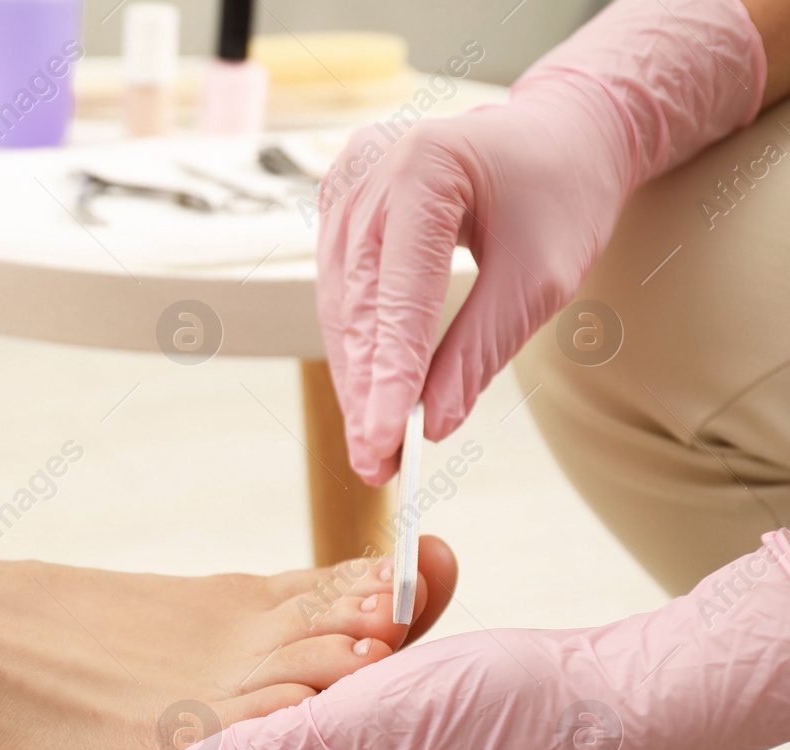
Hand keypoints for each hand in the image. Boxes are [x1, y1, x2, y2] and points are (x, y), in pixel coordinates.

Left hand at [157, 532, 789, 749]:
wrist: (612, 707)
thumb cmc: (495, 715)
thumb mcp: (366, 726)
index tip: (133, 740)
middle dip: (226, 729)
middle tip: (194, 663)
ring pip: (304, 735)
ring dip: (291, 682)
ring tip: (291, 625)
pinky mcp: (419, 746)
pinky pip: (357, 707)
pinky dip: (350, 665)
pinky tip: (369, 614)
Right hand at [317, 0, 765, 485]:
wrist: (561, 133)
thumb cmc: (562, 195)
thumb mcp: (540, 280)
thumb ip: (480, 350)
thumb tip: (432, 422)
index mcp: (426, 167)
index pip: (399, 295)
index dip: (390, 379)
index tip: (384, 446)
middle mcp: (371, 167)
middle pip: (357, 304)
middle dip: (366, 390)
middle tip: (376, 464)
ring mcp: (347, 179)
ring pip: (338, 302)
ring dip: (355, 375)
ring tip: (372, 442)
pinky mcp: (339, 198)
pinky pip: (338, 286)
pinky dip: (356, 342)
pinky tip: (367, 392)